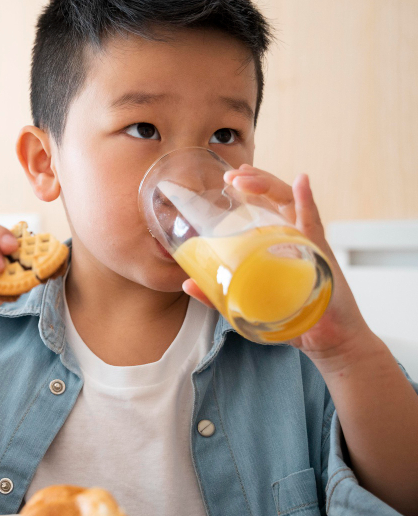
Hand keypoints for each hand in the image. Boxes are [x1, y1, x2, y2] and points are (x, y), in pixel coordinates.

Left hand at [181, 165, 369, 358]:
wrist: (328, 339)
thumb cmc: (289, 317)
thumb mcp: (245, 304)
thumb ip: (217, 294)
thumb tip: (187, 283)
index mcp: (277, 240)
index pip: (265, 205)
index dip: (249, 188)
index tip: (228, 179)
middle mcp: (295, 235)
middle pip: (276, 197)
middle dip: (254, 181)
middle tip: (231, 176)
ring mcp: (309, 242)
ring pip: (290, 203)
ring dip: (268, 185)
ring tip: (245, 178)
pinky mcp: (320, 255)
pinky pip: (313, 223)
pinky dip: (306, 201)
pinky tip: (301, 182)